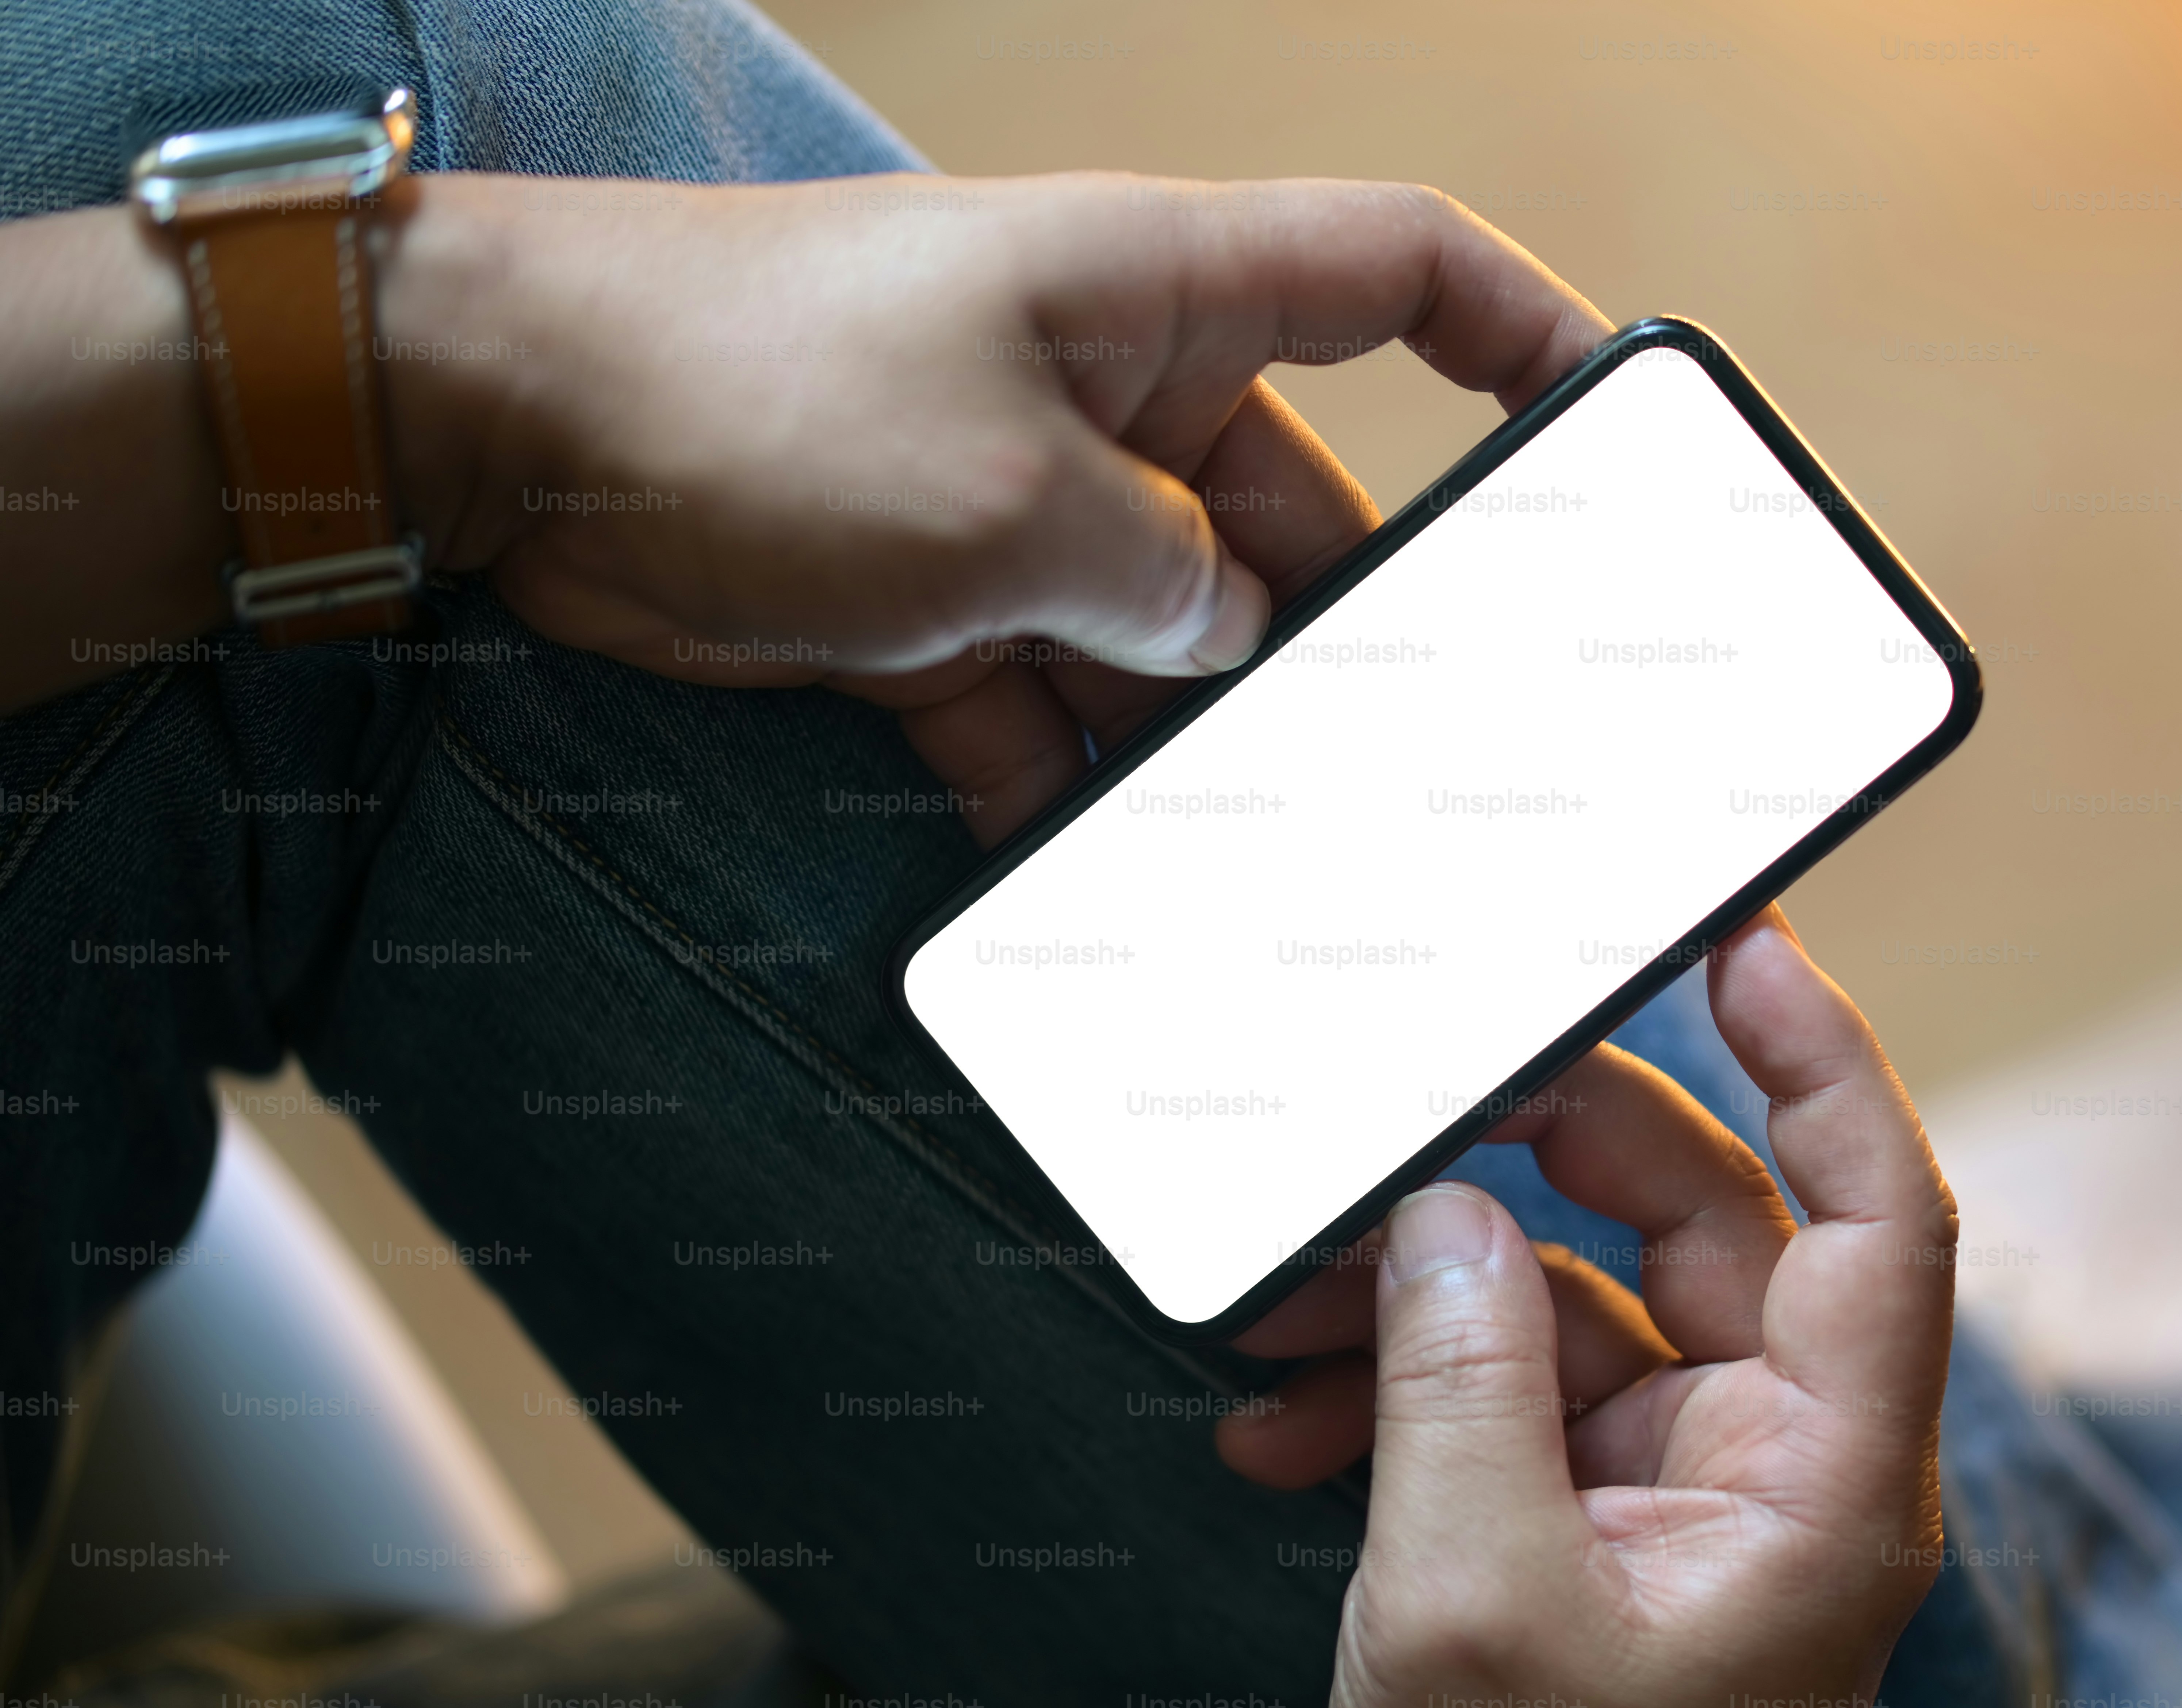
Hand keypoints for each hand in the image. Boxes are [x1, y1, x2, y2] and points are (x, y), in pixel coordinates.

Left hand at [3, 173, 1608, 804]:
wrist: (502, 420)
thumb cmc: (757, 386)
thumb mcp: (1011, 496)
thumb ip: (1163, 583)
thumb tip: (1235, 646)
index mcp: (1165, 295)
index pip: (1399, 271)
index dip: (1517, 334)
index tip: (1602, 420)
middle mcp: (1116, 392)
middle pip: (1296, 519)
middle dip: (1345, 642)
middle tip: (1428, 762)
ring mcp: (1028, 503)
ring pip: (1172, 639)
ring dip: (1203, 746)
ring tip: (1280, 857)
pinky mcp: (938, 604)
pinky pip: (1049, 710)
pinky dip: (1072, 795)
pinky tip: (1118, 885)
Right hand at [1231, 911, 1956, 1707]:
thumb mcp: (1467, 1595)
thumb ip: (1459, 1381)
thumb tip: (1445, 1211)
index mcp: (1829, 1487)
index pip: (1880, 1218)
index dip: (1826, 1065)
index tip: (1748, 942)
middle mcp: (1788, 1465)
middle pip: (1704, 1226)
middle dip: (1544, 1160)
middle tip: (1418, 1109)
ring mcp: (1698, 1484)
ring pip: (1585, 1298)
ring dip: (1431, 1293)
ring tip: (1287, 1319)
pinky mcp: (1616, 1510)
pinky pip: (1526, 1387)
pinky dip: (1412, 1384)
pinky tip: (1287, 1419)